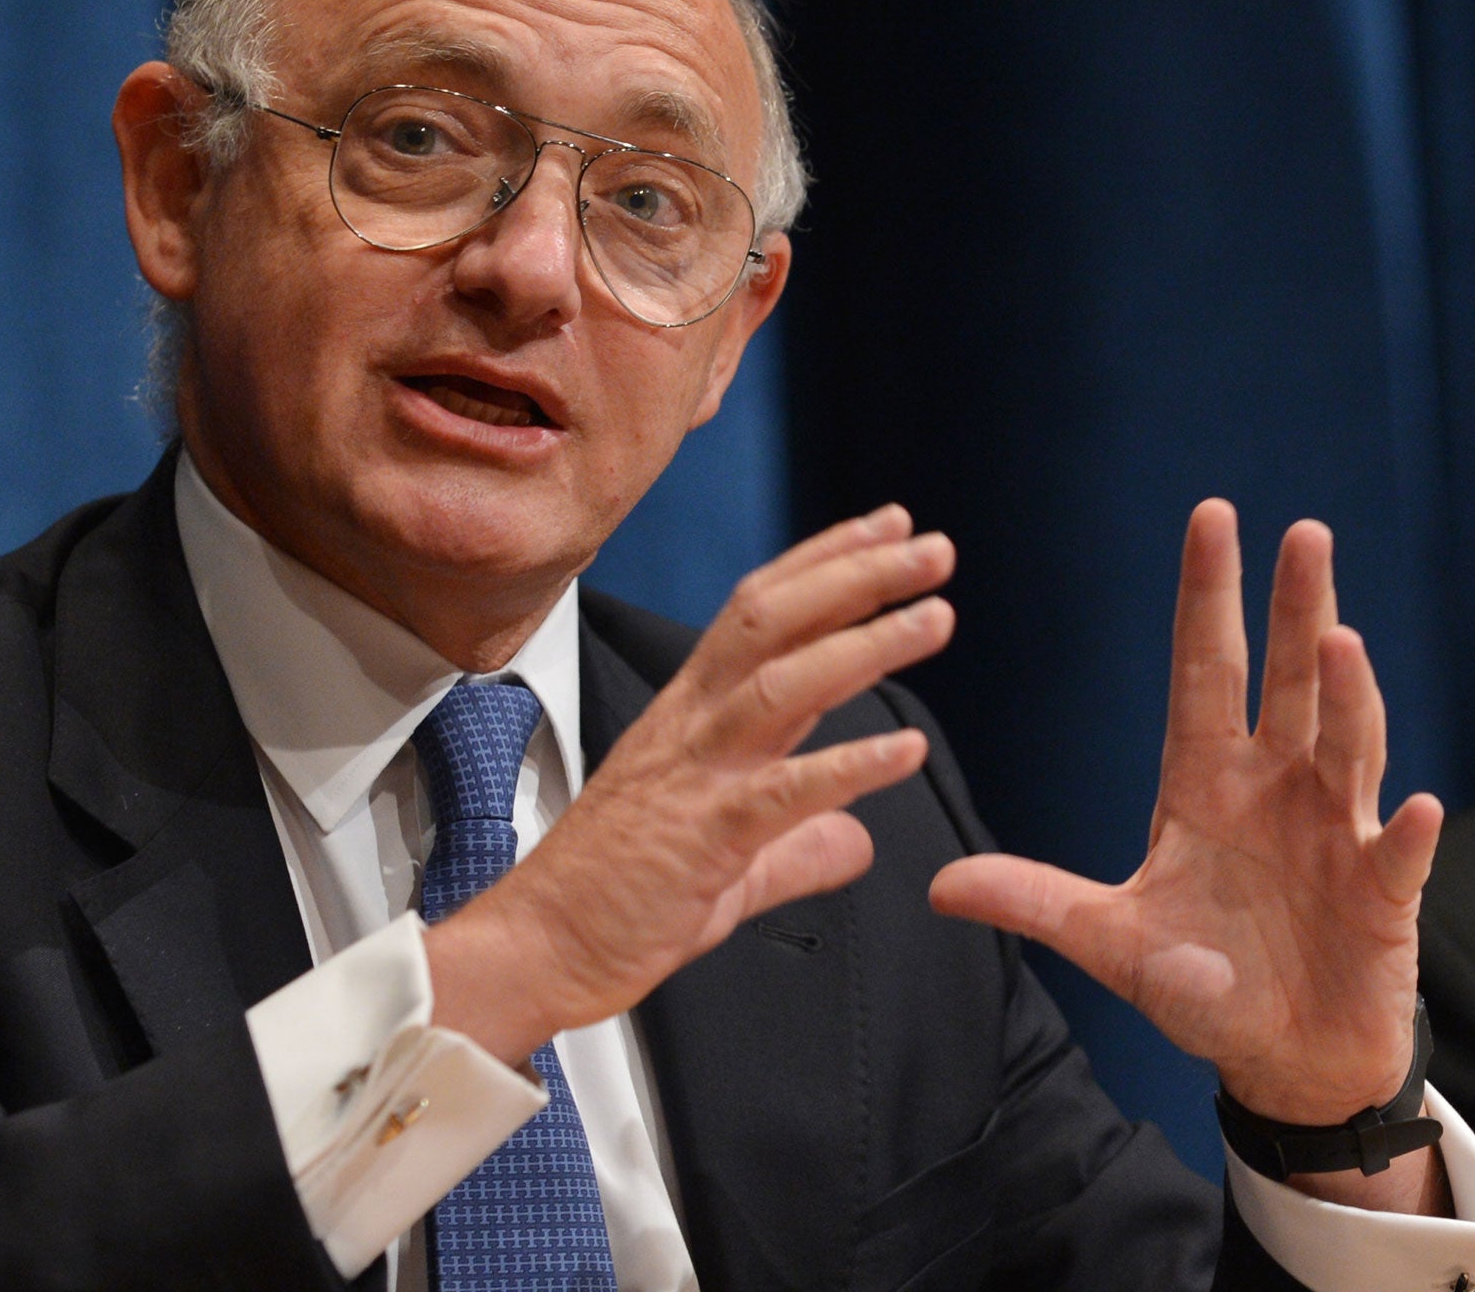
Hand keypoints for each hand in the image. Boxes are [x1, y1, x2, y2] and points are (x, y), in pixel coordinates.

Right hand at [426, 505, 954, 1064]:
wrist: (540, 947)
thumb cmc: (617, 900)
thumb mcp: (729, 864)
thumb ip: (800, 846)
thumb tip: (859, 840)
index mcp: (691, 715)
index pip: (761, 611)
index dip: (826, 562)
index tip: (891, 527)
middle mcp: (691, 726)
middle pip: (773, 621)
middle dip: (855, 576)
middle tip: (931, 548)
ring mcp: (694, 776)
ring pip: (781, 685)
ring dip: (864, 644)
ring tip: (934, 617)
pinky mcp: (701, 837)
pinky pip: (783, 792)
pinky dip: (849, 764)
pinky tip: (907, 749)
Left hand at [928, 501, 1442, 1134]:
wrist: (1281, 1060)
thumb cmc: (1202, 984)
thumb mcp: (1108, 940)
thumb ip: (1034, 901)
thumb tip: (936, 883)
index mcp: (1205, 781)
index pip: (1206, 670)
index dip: (1208, 598)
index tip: (1213, 519)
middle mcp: (1275, 789)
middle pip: (1286, 681)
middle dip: (1292, 608)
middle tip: (1301, 533)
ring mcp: (1334, 833)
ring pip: (1344, 746)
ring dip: (1345, 699)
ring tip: (1338, 641)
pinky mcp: (1380, 895)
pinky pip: (1395, 856)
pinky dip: (1405, 833)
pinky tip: (1414, 806)